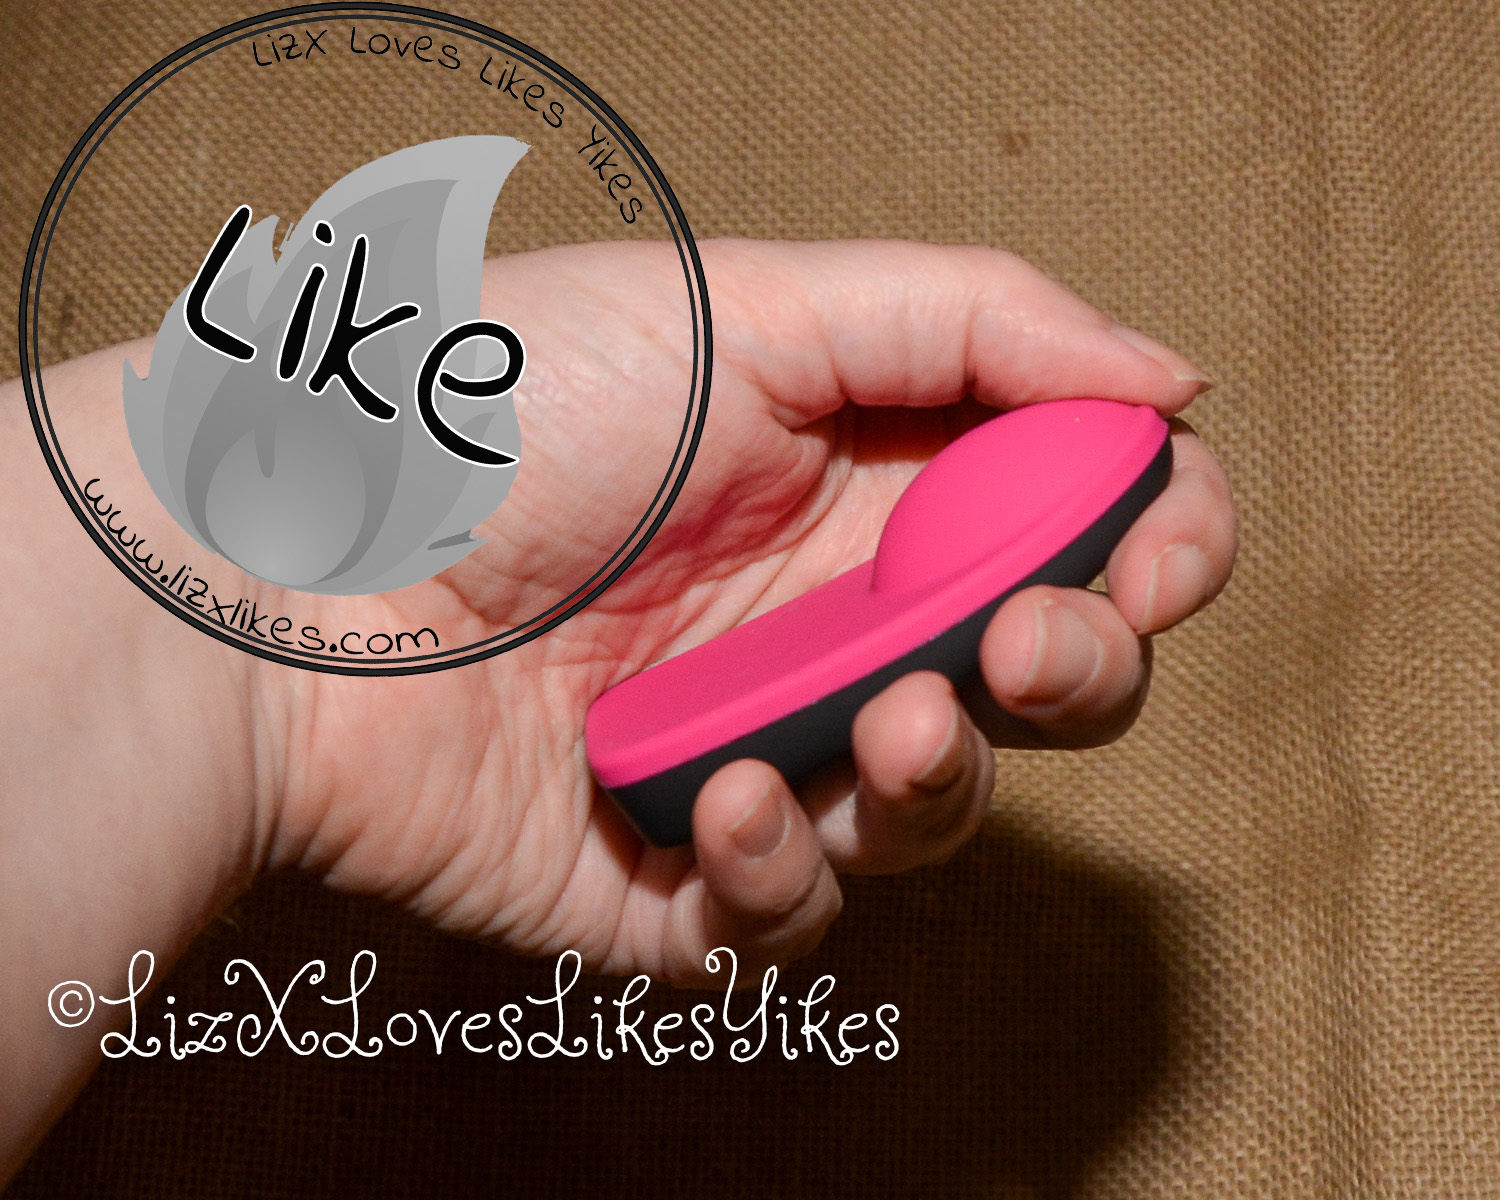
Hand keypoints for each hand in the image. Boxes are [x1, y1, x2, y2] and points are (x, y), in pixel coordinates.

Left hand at [253, 239, 1236, 984]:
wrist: (282, 577)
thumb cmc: (493, 415)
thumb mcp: (745, 307)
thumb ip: (977, 322)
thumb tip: (1168, 380)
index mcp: (854, 474)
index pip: (1065, 515)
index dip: (1151, 537)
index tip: (1164, 551)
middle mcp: (821, 613)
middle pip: (1037, 674)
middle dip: (1080, 669)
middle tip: (1028, 644)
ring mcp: (757, 744)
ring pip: (937, 809)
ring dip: (941, 780)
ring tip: (881, 725)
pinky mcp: (678, 869)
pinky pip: (799, 911)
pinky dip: (786, 869)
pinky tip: (720, 800)